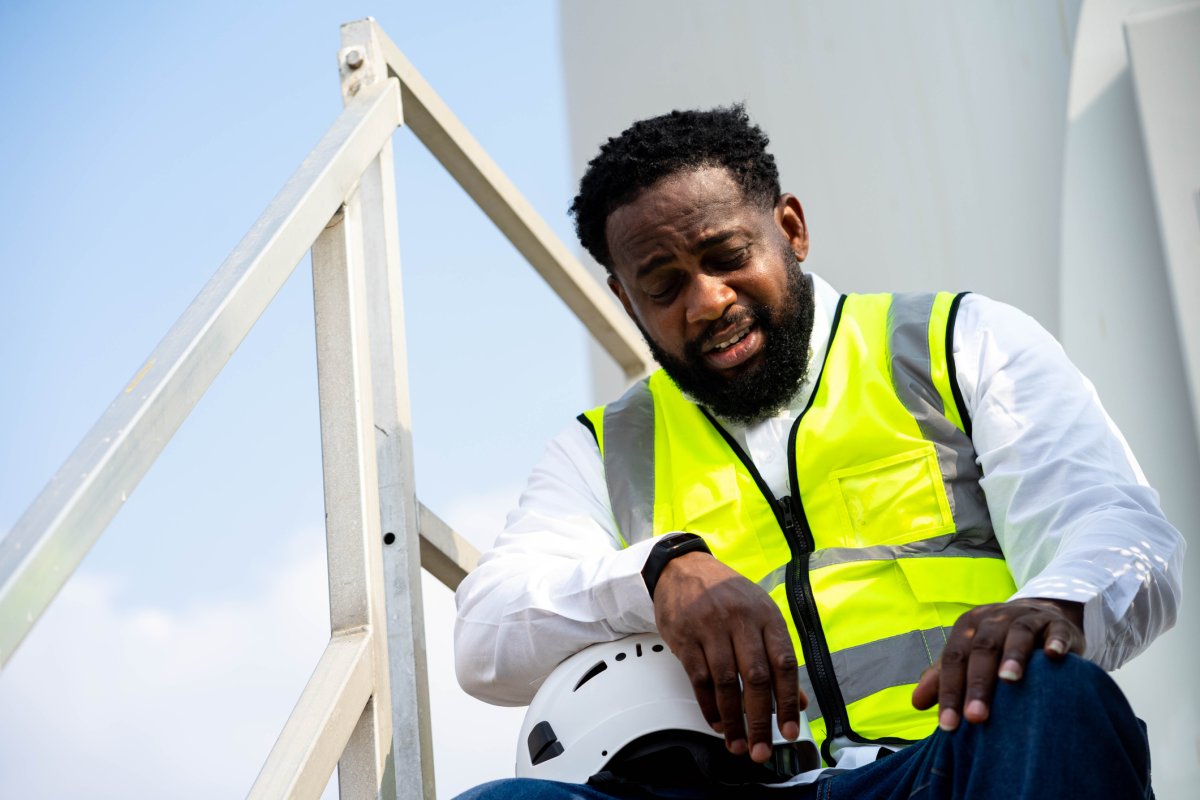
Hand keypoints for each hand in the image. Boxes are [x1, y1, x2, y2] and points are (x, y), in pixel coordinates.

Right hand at [652, 551, 805, 762]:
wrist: (682, 568)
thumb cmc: (726, 594)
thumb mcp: (760, 615)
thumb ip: (778, 656)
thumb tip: (798, 701)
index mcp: (766, 615)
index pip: (784, 663)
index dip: (788, 701)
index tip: (788, 731)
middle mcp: (740, 619)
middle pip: (755, 677)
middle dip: (759, 720)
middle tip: (761, 749)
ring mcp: (710, 627)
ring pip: (725, 682)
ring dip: (732, 720)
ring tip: (737, 744)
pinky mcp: (685, 637)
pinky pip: (699, 679)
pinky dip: (709, 706)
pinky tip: (717, 722)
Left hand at [911, 598, 1084, 730]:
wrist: (1036, 615)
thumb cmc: (996, 644)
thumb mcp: (968, 657)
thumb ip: (943, 678)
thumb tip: (916, 703)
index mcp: (967, 627)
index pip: (954, 659)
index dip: (950, 691)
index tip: (948, 725)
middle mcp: (993, 619)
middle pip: (982, 649)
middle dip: (978, 684)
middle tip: (976, 717)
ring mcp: (1025, 618)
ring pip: (1017, 634)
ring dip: (1013, 656)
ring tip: (1009, 681)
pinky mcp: (1055, 624)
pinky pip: (1055, 631)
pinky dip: (1055, 642)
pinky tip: (1054, 656)